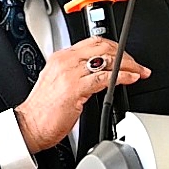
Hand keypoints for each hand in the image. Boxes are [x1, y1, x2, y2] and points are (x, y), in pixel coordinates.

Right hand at [14, 38, 150, 151]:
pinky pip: (104, 78)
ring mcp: (70, 73)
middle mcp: (65, 61)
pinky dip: (122, 77)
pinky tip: (130, 79)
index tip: (126, 55)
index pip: (92, 42)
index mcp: (60, 57)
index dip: (114, 46)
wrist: (29, 126)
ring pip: (107, 60)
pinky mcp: (75, 88)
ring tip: (139, 71)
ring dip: (128, 65)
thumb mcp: (59, 83)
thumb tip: (98, 73)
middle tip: (138, 64)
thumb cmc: (43, 111)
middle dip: (125, 54)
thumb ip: (76, 73)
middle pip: (102, 47)